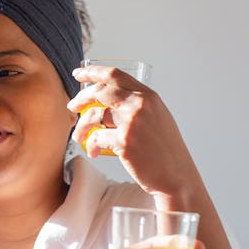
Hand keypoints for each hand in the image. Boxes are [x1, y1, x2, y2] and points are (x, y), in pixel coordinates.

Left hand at [67, 65, 203, 200]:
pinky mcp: (124, 141)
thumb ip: (136, 106)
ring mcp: (132, 122)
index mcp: (149, 96)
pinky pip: (96, 138)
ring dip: (81, 126)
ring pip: (93, 115)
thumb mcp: (156, 118)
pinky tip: (93, 152)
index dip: (93, 72)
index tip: (78, 73)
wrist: (177, 177)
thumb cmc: (165, 151)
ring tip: (78, 136)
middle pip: (100, 91)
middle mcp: (140, 105)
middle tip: (72, 106)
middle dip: (81, 98)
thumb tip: (105, 101)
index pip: (115, 75)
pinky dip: (91, 145)